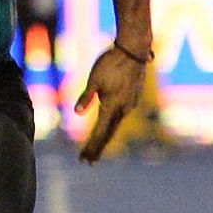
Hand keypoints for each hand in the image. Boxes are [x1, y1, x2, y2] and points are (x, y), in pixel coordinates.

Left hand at [73, 46, 145, 162]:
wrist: (135, 49)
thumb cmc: (111, 62)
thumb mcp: (94, 78)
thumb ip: (86, 96)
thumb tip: (76, 113)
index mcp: (112, 105)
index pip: (99, 132)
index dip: (91, 147)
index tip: (84, 160)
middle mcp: (123, 108)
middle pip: (109, 133)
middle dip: (98, 148)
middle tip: (88, 162)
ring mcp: (130, 104)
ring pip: (116, 125)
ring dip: (105, 137)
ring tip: (96, 147)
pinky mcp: (133, 97)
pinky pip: (121, 116)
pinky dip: (112, 125)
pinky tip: (108, 125)